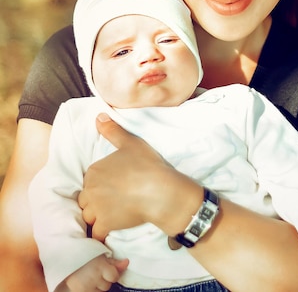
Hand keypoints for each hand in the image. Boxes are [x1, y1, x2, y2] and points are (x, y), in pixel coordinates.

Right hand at [60, 255, 127, 291]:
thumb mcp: (100, 253)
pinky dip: (91, 289)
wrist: (64, 255)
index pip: (114, 276)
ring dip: (97, 286)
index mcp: (101, 266)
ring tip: (90, 276)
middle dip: (104, 279)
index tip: (107, 268)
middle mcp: (94, 278)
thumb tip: (127, 263)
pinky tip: (86, 282)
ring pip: (100, 291)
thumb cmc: (83, 252)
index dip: (112, 272)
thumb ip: (114, 261)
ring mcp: (86, 287)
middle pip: (107, 286)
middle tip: (96, 271)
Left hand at [78, 114, 202, 241]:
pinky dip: (100, 233)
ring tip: (111, 215)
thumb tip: (98, 116)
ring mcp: (97, 208)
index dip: (100, 183)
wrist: (160, 191)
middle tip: (112, 201)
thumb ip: (112, 130)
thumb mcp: (130, 143)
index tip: (113, 185)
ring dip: (96, 217)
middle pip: (86, 198)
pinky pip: (96, 233)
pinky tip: (109, 231)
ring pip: (88, 216)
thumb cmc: (147, 165)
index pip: (89, 179)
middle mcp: (91, 189)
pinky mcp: (105, 224)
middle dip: (95, 201)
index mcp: (94, 170)